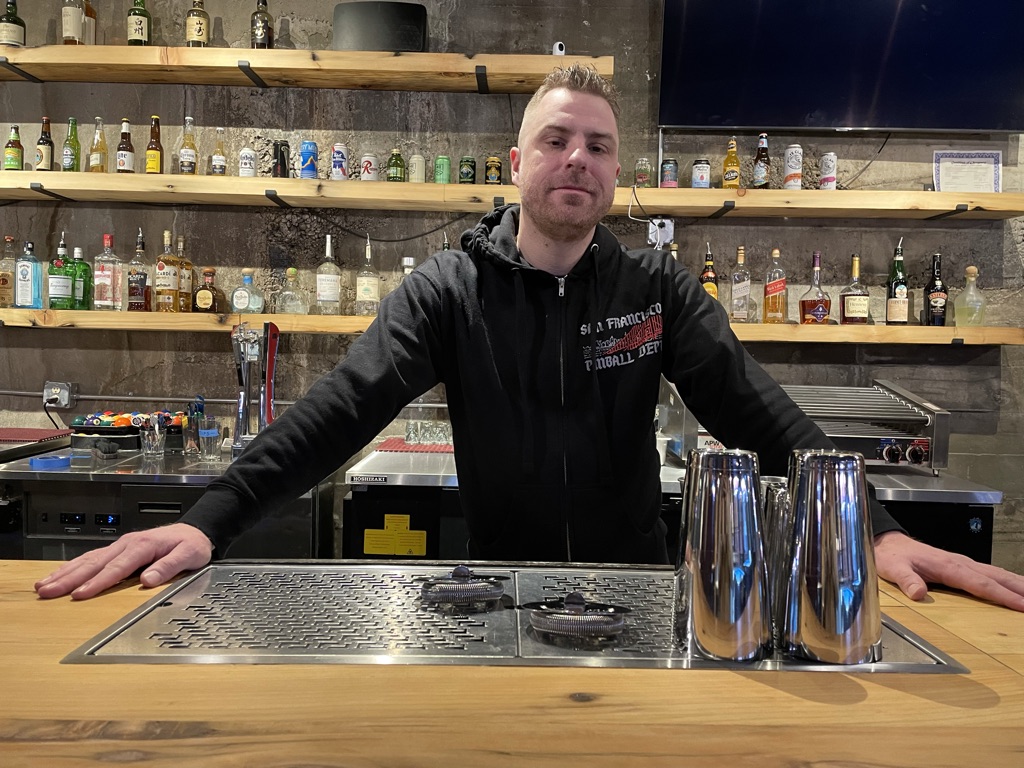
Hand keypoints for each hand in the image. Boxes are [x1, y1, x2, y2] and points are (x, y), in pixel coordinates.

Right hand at [34, 523, 213, 599]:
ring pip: (87, 560)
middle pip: (94, 564)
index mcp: (143, 546)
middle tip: (47, 592)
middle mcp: (127, 544)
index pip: (116, 568)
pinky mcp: (117, 550)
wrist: (194, 531)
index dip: (98, 582)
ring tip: (42, 586)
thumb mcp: (190, 555)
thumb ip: (170, 566)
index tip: (80, 595)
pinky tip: (58, 576)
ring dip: (64, 573)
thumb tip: (149, 579)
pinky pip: (91, 558)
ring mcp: (120, 546)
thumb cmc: (192, 544)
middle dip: (69, 579)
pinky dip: (72, 567)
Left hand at [874, 530, 1023, 611]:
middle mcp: (960, 563)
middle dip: (1020, 589)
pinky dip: (1006, 580)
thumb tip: (918, 593)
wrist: (887, 543)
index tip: (1022, 605)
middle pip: (997, 577)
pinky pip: (990, 574)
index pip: (981, 583)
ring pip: (997, 573)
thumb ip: (906, 580)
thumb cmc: (892, 556)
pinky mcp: (962, 566)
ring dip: (1018, 584)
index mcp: (948, 566)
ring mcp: (963, 563)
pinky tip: (1015, 587)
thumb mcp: (893, 569)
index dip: (1002, 596)